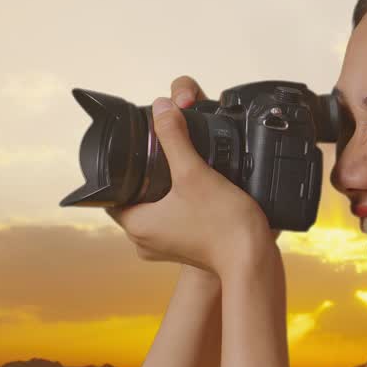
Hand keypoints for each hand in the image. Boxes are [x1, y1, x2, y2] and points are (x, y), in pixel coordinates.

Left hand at [106, 76, 279, 275]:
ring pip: (154, 210)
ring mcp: (165, 249)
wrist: (254, 260)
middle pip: (134, 198)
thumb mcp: (194, 172)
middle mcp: (144, 241)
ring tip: (179, 171)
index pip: (112, 191)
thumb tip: (162, 106)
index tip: (137, 151)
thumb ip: (174, 137)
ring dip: (163, 192)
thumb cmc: (224, 224)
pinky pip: (173, 222)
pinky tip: (196, 193)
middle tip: (161, 156)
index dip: (121, 168)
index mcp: (136, 225)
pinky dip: (179, 207)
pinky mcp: (185, 250)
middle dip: (146, 177)